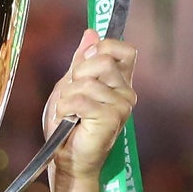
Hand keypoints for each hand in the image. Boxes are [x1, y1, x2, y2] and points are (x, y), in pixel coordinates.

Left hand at [44, 31, 138, 180]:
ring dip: (68, 97)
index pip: (124, 50)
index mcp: (120, 81)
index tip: (85, 61)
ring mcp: (122, 105)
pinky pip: (80, 99)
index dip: (102, 48)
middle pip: (102, 60)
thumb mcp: (71, 85)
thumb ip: (81, 60)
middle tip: (73, 95)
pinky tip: (69, 120)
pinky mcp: (112, 118)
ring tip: (70, 113)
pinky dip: (66, 108)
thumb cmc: (69, 125)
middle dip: (78, 74)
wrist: (67, 158)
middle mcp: (126, 91)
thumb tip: (91, 33)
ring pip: (87, 81)